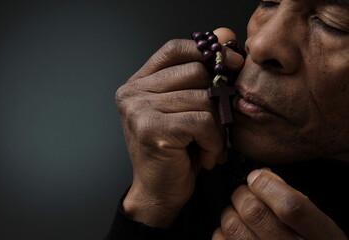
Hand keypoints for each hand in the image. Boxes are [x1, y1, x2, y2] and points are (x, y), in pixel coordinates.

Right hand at [115, 28, 244, 227]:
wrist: (159, 192)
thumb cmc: (176, 151)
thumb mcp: (189, 107)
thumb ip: (203, 71)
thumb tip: (224, 33)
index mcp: (139, 83)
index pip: (174, 49)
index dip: (206, 50)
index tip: (232, 63)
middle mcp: (132, 92)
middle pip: (195, 72)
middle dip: (217, 99)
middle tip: (217, 124)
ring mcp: (138, 109)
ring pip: (203, 99)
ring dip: (217, 128)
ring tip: (208, 146)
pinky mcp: (151, 128)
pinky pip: (202, 122)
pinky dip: (213, 142)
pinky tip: (205, 157)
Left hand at [213, 169, 346, 239]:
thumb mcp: (319, 225)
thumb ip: (295, 199)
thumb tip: (262, 176)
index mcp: (322, 237)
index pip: (289, 206)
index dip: (266, 185)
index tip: (257, 177)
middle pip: (254, 212)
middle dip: (243, 194)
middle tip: (245, 194)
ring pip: (232, 226)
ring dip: (230, 212)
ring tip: (238, 214)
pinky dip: (222, 232)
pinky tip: (235, 233)